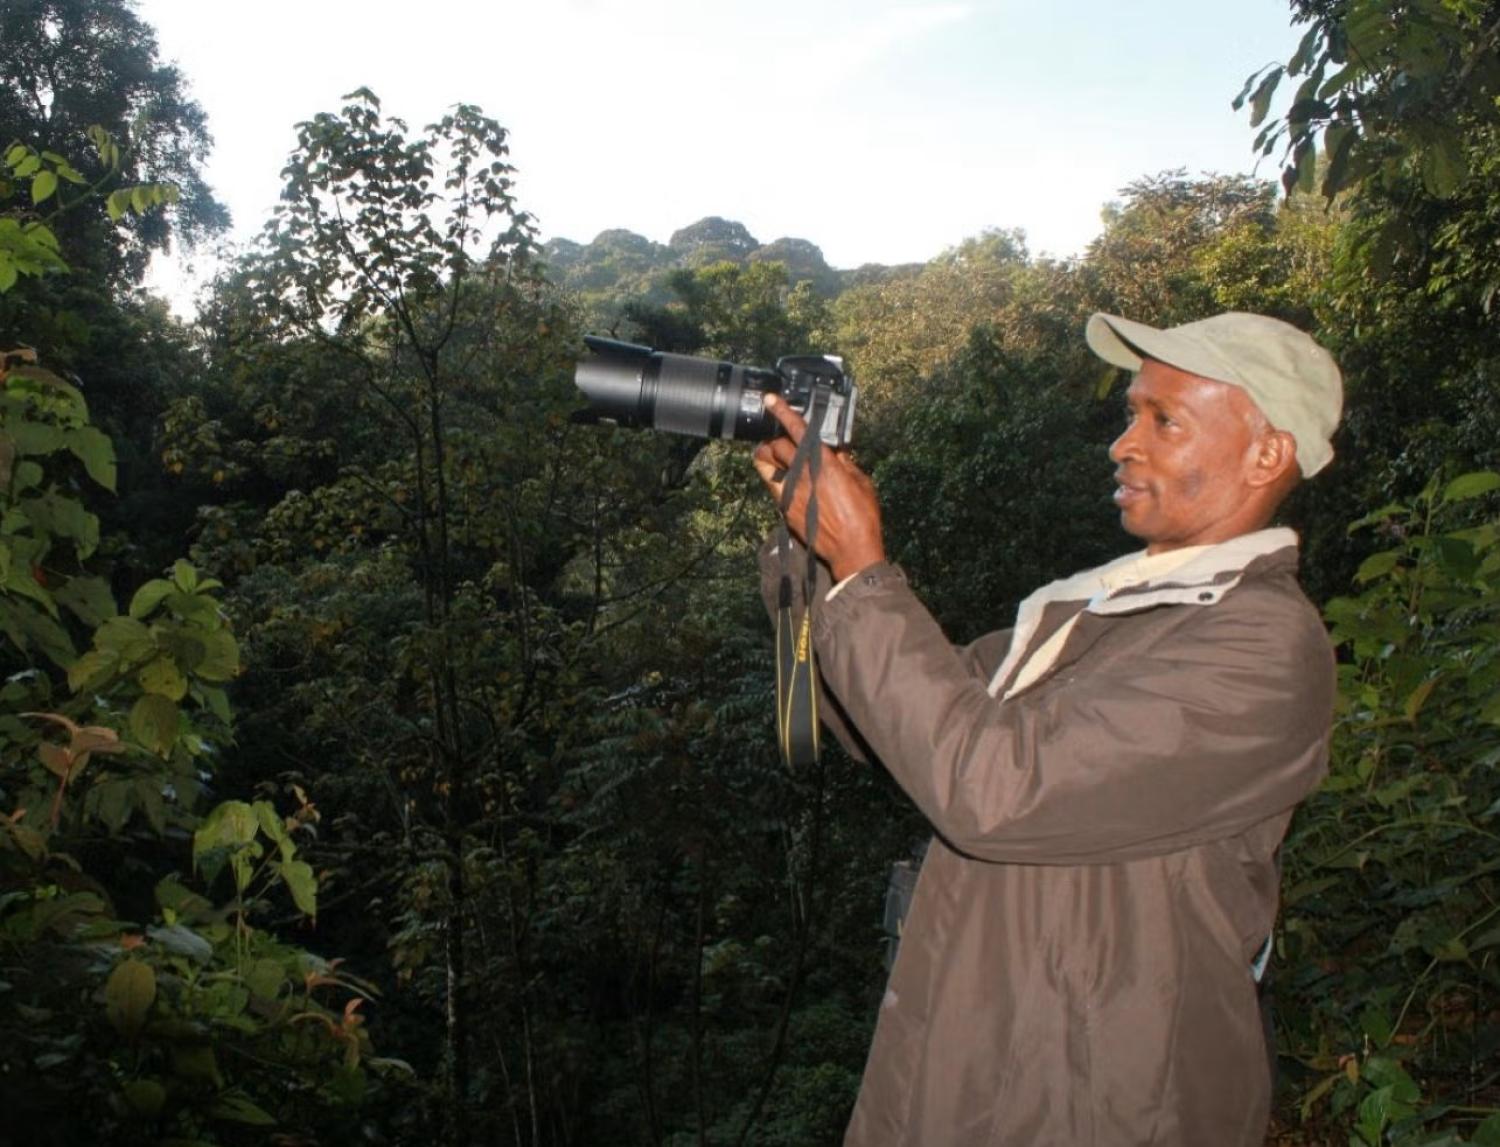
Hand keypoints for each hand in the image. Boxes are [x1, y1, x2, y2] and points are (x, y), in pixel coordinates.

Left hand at [752, 394, 886, 581]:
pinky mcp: (785, 508)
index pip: (798, 430)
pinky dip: (775, 476)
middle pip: (776, 445)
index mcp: (824, 462)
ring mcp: (791, 491)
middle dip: (776, 438)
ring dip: (768, 455)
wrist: (852, 549)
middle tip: (782, 439)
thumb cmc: (862, 515)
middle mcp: (803, 474)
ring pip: (766, 464)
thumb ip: (845, 462)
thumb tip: (836, 451)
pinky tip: (785, 479)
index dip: (782, 411)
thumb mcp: (861, 481)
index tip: (770, 399)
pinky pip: (772, 484)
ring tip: (774, 455)